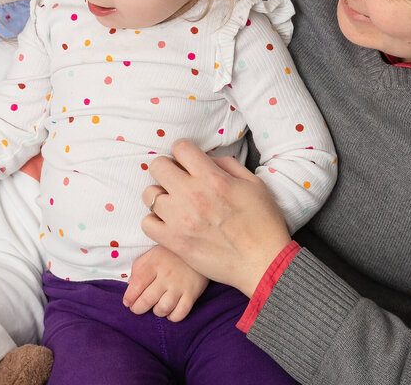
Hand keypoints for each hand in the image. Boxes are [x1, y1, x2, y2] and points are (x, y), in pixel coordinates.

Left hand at [122, 245, 208, 321]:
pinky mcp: (192, 293)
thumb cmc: (170, 254)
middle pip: (148, 299)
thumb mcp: (151, 255)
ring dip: (157, 312)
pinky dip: (173, 317)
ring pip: (164, 308)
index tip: (127, 302)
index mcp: (154, 264)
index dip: (130, 297)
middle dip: (138, 308)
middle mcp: (167, 275)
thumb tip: (130, 287)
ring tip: (156, 307)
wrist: (198, 248)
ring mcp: (180, 285)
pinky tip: (170, 312)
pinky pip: (181, 313)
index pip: (137, 284)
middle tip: (137, 309)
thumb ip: (138, 269)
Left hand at [142, 139, 292, 296]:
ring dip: (160, 195)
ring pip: (149, 195)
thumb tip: (206, 159)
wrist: (264, 263)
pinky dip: (154, 221)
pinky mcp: (174, 242)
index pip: (180, 147)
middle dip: (167, 168)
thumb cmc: (263, 223)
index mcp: (212, 178)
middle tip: (177, 179)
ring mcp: (179, 219)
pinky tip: (168, 222)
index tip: (188, 160)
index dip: (184, 151)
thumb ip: (227, 165)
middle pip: (157, 166)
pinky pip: (146, 223)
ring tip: (173, 203)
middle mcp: (191, 195)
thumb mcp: (254, 183)